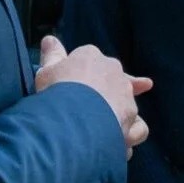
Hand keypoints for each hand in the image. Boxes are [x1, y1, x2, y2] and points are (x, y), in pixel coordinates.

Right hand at [35, 36, 151, 156]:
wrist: (75, 119)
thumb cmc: (57, 92)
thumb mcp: (46, 72)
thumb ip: (52, 55)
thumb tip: (49, 38)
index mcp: (91, 57)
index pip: (89, 60)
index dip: (81, 74)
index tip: (72, 86)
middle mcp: (114, 72)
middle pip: (111, 79)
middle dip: (103, 91)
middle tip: (86, 107)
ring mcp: (126, 96)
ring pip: (125, 104)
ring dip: (116, 114)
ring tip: (101, 130)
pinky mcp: (133, 120)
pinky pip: (137, 128)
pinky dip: (130, 134)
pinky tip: (120, 143)